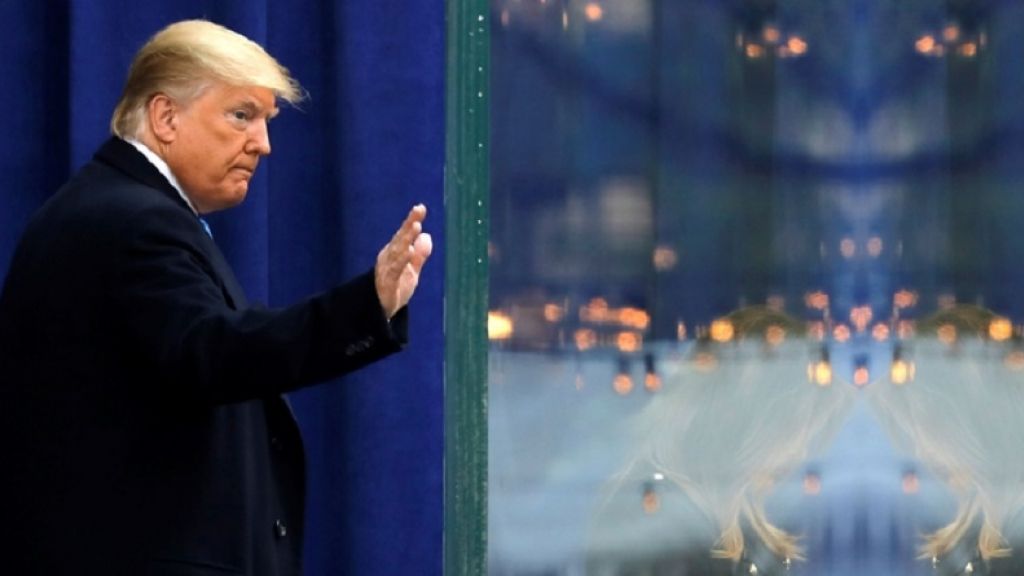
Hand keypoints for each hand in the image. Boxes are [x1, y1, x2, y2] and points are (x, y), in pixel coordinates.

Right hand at [375, 204, 431, 318]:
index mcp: (395, 253)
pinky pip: (395, 269)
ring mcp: (386, 269)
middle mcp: (388, 258)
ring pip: (397, 251)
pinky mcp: (386, 282)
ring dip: (406, 238)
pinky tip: (410, 251)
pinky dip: (402, 259)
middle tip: (418, 210)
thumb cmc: (394, 290)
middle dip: (409, 224)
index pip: (405, 234)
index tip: (421, 207)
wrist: (379, 313)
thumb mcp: (412, 272)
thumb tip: (426, 235)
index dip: (412, 220)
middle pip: (400, 238)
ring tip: (416, 226)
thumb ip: (419, 255)